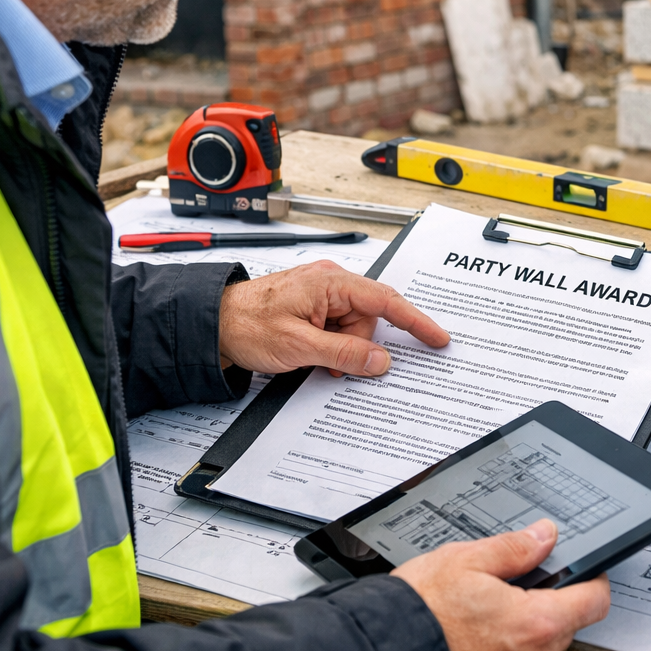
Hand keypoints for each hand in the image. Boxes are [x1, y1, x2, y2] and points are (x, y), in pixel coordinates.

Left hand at [217, 260, 449, 375]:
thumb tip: (381, 361)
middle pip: (368, 321)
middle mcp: (329, 283)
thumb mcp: (300, 347)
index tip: (438, 338)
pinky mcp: (312, 308)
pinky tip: (312, 355)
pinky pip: (337, 330)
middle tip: (335, 366)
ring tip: (312, 359)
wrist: (212, 325)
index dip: (416, 321)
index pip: (385, 301)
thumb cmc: (246, 324)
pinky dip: (330, 347)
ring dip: (340, 350)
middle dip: (357, 348)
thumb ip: (345, 354)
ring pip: (353, 330)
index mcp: (331, 283)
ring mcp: (320, 295)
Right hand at [392, 520, 610, 650]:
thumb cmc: (420, 608)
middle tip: (516, 580)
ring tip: (488, 603)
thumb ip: (515, 547)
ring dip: (526, 623)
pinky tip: (478, 627)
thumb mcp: (468, 559)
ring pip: (542, 644)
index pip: (595, 601)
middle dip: (550, 599)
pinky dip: (507, 643)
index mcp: (536, 623)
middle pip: (568, 623)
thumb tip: (544, 536)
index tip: (582, 568)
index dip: (592, 579)